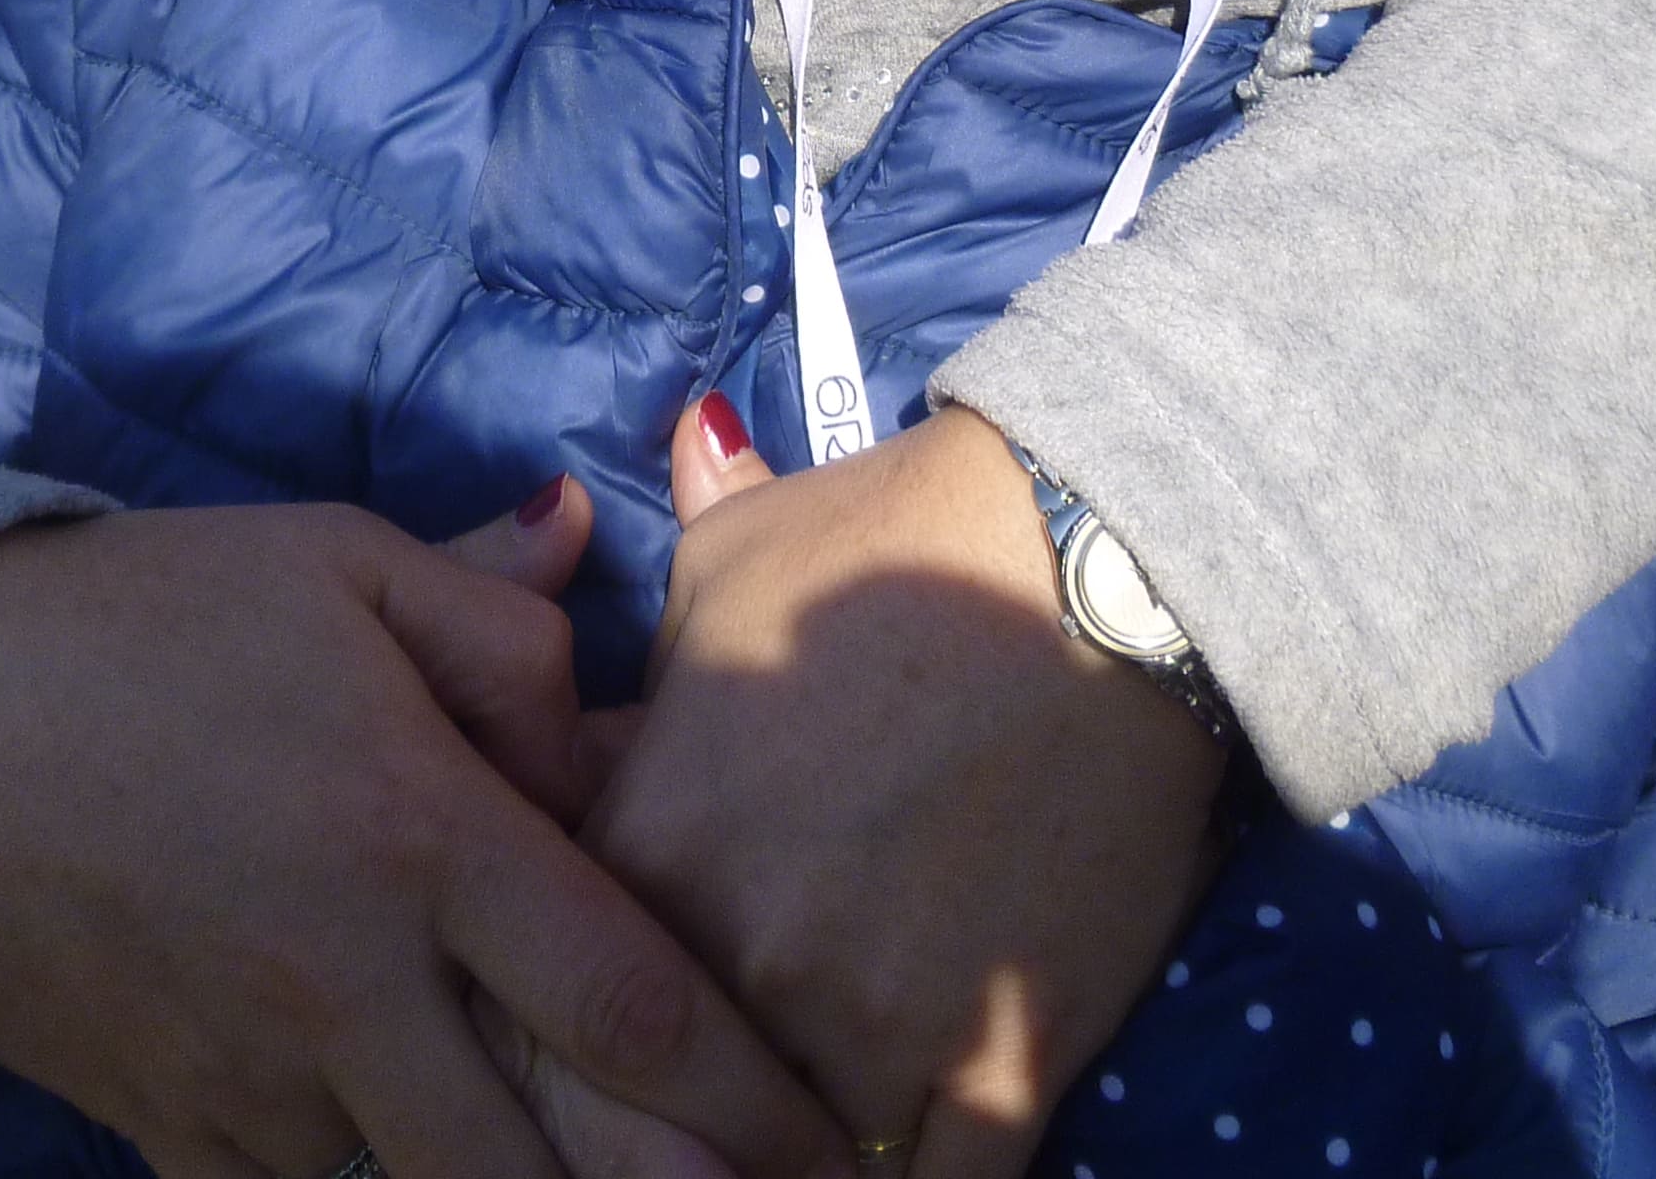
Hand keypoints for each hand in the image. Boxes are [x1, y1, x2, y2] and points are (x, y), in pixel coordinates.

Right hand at [0, 498, 849, 1178]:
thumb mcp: (332, 563)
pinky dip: (368, 1176)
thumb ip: (492, 605)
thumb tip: (598, 555)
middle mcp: (352, 994)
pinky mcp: (173, 1134)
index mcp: (419, 842)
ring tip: (601, 1160)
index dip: (750, 1097)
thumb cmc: (139, 626)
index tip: (835, 1143)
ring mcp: (257, 1085)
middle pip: (544, 1171)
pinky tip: (412, 1134)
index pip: (627, 1005)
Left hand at [567, 404, 1226, 1177]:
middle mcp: (742, 957)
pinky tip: (907, 1155)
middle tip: (697, 1111)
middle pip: (666, 1106)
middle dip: (673, 1117)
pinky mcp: (1002, 1065)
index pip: (559, 986)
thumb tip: (612, 539)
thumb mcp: (733, 557)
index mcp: (652, 843)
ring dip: (794, 1154)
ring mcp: (874, 1028)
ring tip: (796, 1139)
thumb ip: (653, 622)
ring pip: (797, 1166)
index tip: (611, 1019)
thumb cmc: (902, 542)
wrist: (1096, 566)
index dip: (583, 1007)